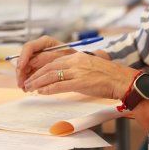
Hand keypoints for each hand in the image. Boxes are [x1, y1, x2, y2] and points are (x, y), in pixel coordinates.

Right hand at [16, 36, 74, 89]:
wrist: (83, 65)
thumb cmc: (75, 57)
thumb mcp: (64, 55)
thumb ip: (48, 57)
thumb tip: (32, 62)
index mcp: (45, 42)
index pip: (29, 47)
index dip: (23, 57)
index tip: (21, 67)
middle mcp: (39, 50)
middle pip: (24, 59)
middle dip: (21, 72)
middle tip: (21, 83)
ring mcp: (37, 59)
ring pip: (25, 68)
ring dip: (23, 78)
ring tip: (25, 88)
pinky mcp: (38, 68)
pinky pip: (30, 75)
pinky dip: (28, 81)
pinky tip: (27, 89)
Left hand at [23, 51, 137, 99]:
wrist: (122, 80)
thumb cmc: (107, 76)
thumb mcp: (89, 66)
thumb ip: (75, 68)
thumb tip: (62, 75)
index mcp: (76, 57)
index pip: (53, 60)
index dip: (40, 68)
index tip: (32, 74)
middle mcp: (75, 62)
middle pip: (49, 67)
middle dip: (35, 75)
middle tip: (26, 82)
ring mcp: (77, 72)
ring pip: (51, 75)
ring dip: (38, 82)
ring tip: (29, 88)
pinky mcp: (80, 82)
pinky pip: (59, 85)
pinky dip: (48, 89)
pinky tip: (41, 92)